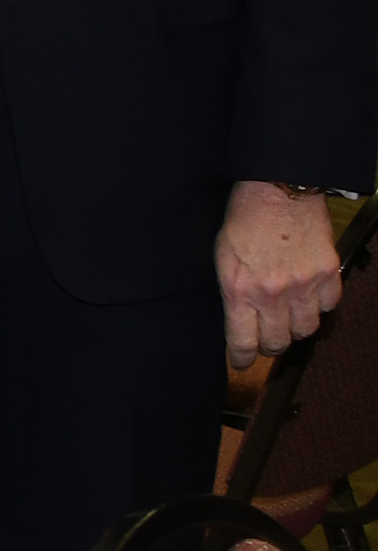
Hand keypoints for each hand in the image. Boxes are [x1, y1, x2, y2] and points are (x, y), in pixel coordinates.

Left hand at [221, 181, 341, 368]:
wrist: (278, 189)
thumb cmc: (243, 218)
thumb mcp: (222, 256)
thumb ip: (231, 290)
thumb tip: (235, 319)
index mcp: (239, 289)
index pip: (242, 341)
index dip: (241, 357)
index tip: (240, 361)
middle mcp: (272, 294)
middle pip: (276, 343)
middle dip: (268, 345)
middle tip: (265, 339)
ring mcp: (304, 286)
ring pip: (305, 331)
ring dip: (295, 328)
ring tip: (287, 318)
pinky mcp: (328, 275)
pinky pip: (327, 308)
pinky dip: (318, 307)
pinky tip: (307, 297)